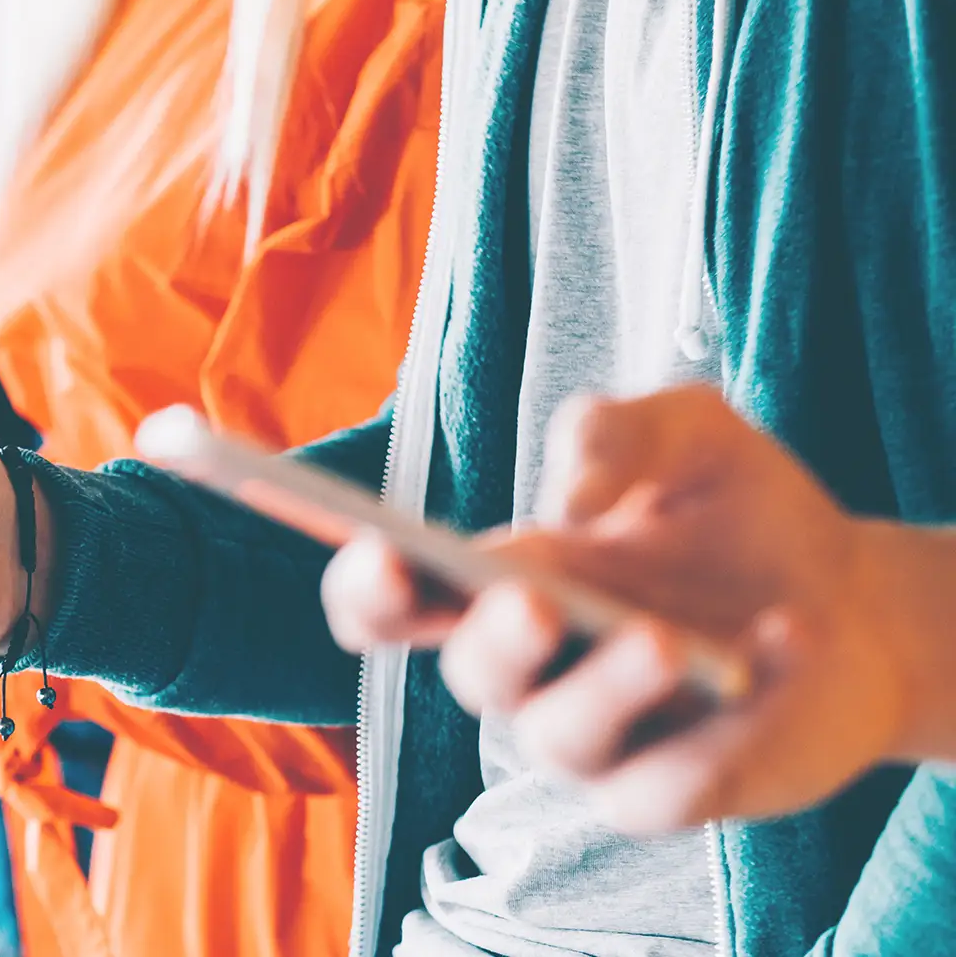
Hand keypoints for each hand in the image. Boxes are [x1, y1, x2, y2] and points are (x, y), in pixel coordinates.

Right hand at [323, 385, 915, 829]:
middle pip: (472, 671)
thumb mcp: (686, 433)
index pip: (391, 604)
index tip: (379, 548)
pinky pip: (670, 786)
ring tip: (665, 640)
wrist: (854, 601)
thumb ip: (615, 429)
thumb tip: (572, 496)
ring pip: (561, 737)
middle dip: (496, 637)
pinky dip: (726, 728)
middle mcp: (528, 671)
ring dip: (605, 688)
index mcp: (498, 583)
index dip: (367, 587)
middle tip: (531, 599)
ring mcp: (595, 740)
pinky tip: (786, 645)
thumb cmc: (737, 515)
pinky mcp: (670, 791)